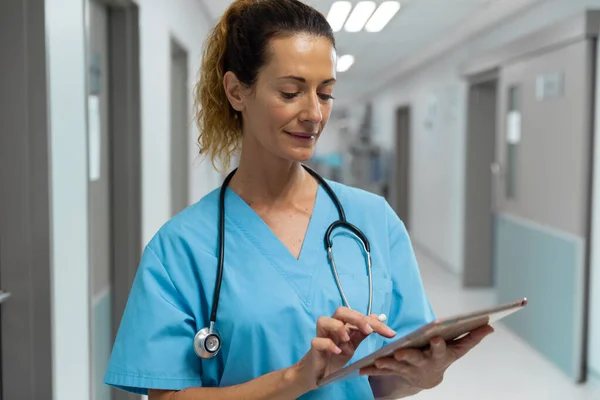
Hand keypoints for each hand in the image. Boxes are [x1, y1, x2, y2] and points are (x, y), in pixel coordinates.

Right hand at [293, 308, 395, 391]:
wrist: (319, 373)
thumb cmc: (335, 357)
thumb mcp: (352, 345)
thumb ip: (362, 332)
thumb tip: (376, 317)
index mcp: (343, 325)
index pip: (358, 316)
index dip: (375, 323)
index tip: (390, 333)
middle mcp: (331, 326)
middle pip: (340, 311)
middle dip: (356, 318)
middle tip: (369, 330)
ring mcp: (321, 336)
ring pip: (323, 320)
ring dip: (338, 327)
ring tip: (347, 339)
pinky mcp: (314, 347)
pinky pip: (317, 341)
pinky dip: (328, 344)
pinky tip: (337, 351)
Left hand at [359, 325, 493, 389]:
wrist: (428, 378)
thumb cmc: (444, 357)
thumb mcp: (459, 349)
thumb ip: (472, 337)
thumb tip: (490, 324)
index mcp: (439, 355)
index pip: (441, 349)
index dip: (439, 344)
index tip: (436, 337)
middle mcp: (424, 363)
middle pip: (416, 359)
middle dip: (409, 356)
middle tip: (400, 352)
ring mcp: (409, 369)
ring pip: (397, 366)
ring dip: (387, 363)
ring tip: (378, 360)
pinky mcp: (394, 371)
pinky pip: (382, 371)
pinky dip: (372, 370)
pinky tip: (361, 369)